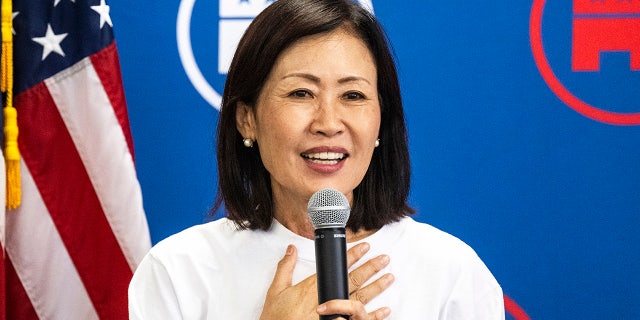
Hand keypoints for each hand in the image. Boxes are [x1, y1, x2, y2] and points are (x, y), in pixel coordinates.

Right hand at [259, 243, 393, 319]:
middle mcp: (329, 299)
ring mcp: (335, 315)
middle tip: (384, 259)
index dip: (353, 255)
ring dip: (376, 288)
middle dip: (371, 268)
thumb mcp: (277, 290)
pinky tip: (385, 310)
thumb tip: (290, 249)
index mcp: (315, 287)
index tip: (365, 246)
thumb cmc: (276, 317)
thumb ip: (285, 267)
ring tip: (389, 277)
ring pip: (361, 298)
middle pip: (354, 280)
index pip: (338, 267)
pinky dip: (373, 316)